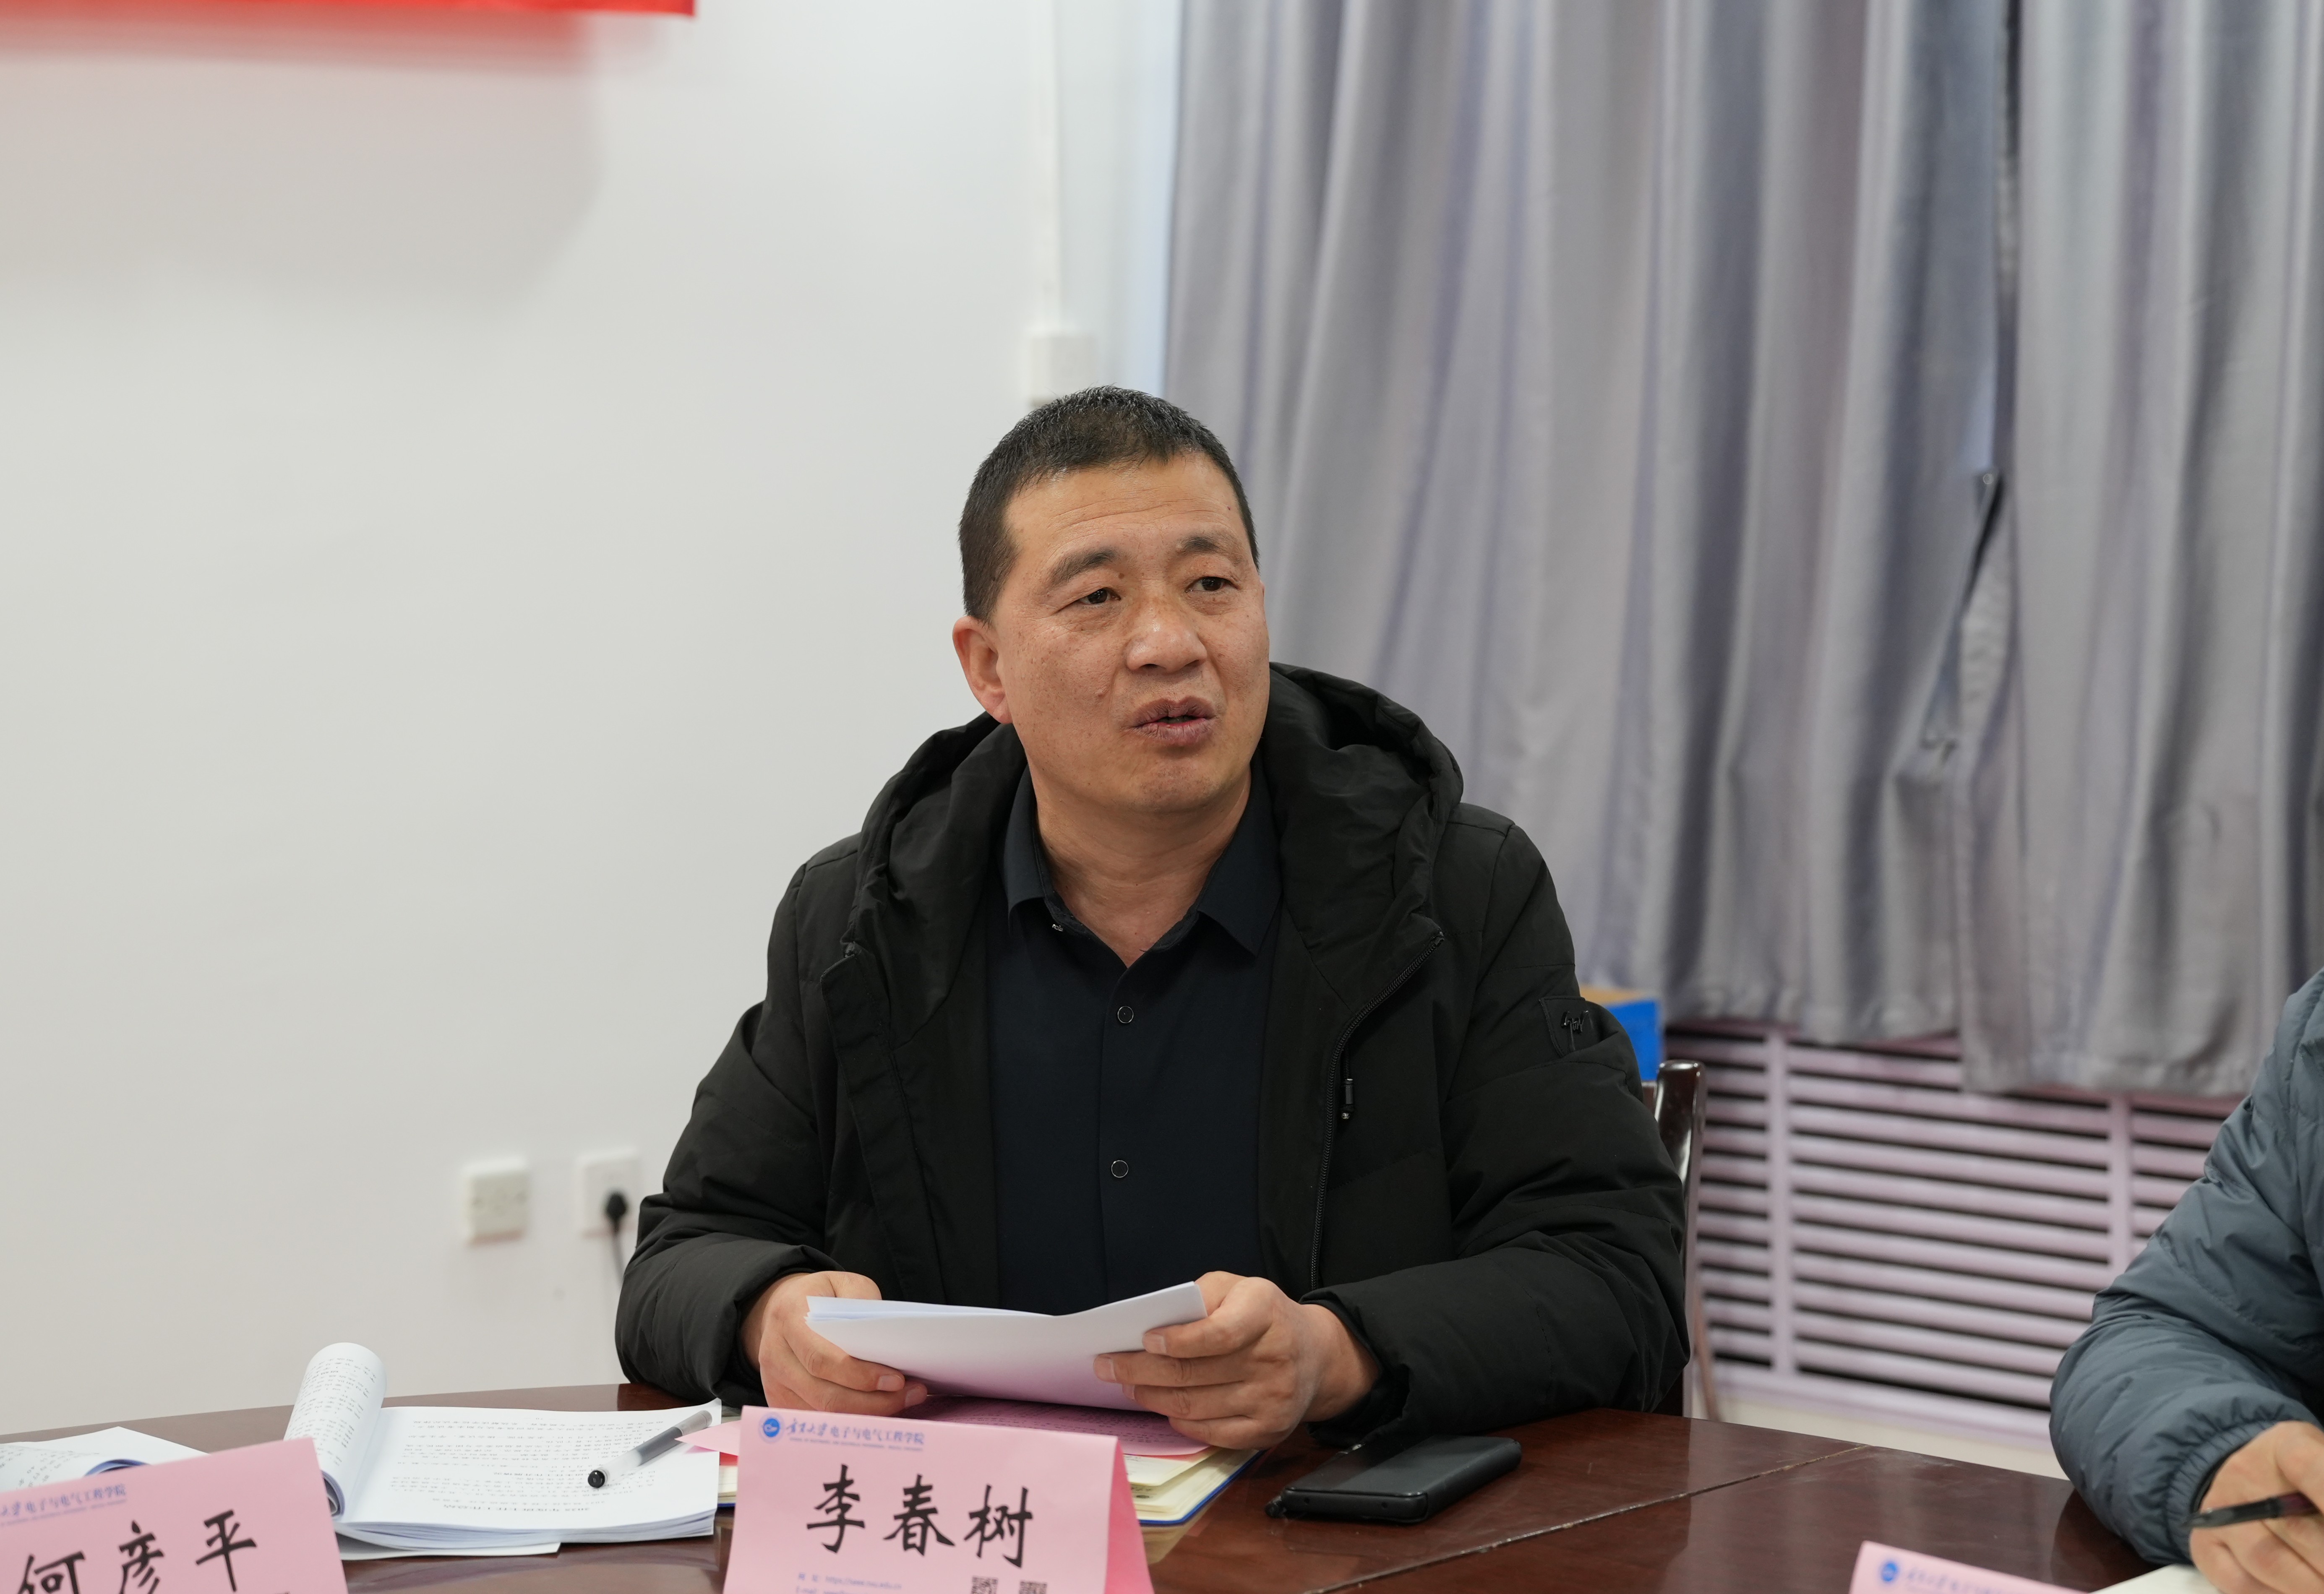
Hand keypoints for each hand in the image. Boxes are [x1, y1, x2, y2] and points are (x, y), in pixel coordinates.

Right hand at [738, 1270, 928, 1415]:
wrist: (779, 1307)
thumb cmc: (819, 1296)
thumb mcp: (843, 1284)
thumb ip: (863, 1305)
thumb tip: (887, 1340)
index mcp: (789, 1318)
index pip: (822, 1359)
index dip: (860, 1376)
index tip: (897, 1380)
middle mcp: (775, 1355)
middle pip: (825, 1394)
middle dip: (873, 1401)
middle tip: (911, 1394)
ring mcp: (773, 1383)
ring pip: (822, 1413)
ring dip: (867, 1414)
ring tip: (902, 1402)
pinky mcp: (779, 1402)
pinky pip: (817, 1421)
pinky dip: (850, 1420)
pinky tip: (877, 1410)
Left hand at [1092, 1271, 1379, 1449]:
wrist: (1315, 1355)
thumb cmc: (1263, 1316)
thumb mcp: (1238, 1288)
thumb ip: (1200, 1297)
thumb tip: (1154, 1323)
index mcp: (1265, 1314)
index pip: (1217, 1334)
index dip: (1176, 1341)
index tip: (1144, 1340)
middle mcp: (1274, 1359)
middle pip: (1194, 1374)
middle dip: (1140, 1370)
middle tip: (1107, 1365)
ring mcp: (1272, 1399)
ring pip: (1195, 1406)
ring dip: (1151, 1397)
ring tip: (1128, 1385)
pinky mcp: (1267, 1430)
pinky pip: (1212, 1432)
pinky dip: (1180, 1421)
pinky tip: (1162, 1407)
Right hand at [2192, 1422, 2323, 1593]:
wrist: (2255, 1482)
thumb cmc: (2308, 1481)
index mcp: (2285, 1445)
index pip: (2309, 1467)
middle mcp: (2244, 1473)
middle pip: (2297, 1527)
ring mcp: (2220, 1510)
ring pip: (2269, 1561)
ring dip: (2311, 1585)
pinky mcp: (2205, 1545)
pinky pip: (2240, 1583)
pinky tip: (2303, 1590)